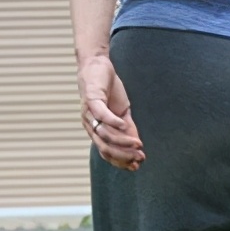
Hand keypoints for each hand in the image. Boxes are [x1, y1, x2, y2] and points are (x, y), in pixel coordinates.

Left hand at [77, 54, 144, 170]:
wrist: (98, 64)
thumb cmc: (109, 89)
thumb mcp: (122, 112)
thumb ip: (128, 128)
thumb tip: (137, 146)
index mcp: (96, 130)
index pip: (106, 152)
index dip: (121, 161)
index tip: (137, 166)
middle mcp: (89, 124)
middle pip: (105, 148)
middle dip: (124, 155)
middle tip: (140, 157)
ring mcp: (88, 113)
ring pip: (104, 134)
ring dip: (123, 141)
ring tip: (138, 144)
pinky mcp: (91, 99)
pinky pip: (102, 114)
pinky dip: (113, 122)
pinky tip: (125, 125)